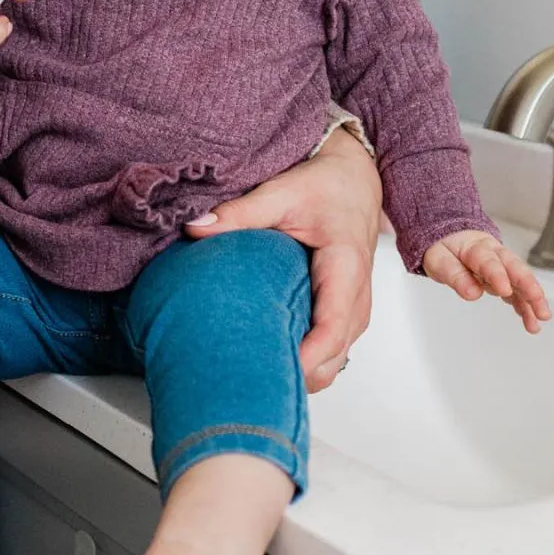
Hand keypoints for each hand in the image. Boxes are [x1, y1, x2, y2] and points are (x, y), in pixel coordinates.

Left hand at [183, 127, 380, 392]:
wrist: (355, 177)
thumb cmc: (327, 185)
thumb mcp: (281, 192)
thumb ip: (241, 212)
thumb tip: (196, 227)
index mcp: (345, 270)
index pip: (331, 330)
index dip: (305, 359)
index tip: (272, 372)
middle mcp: (356, 297)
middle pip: (334, 359)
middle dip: (298, 376)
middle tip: (248, 377)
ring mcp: (353, 307)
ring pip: (334, 359)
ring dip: (302, 370)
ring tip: (254, 372)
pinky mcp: (343, 308)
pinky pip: (330, 346)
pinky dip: (307, 358)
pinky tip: (270, 354)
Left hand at [422, 230, 550, 333]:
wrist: (451, 238)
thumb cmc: (446, 248)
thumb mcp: (439, 259)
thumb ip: (454, 275)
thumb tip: (472, 293)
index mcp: (476, 247)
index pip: (488, 261)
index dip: (497, 275)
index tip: (504, 291)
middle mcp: (495, 255)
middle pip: (515, 268)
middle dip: (528, 287)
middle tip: (538, 304)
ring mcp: (503, 267)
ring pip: (521, 282)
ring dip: (532, 300)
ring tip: (541, 318)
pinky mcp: (506, 278)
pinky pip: (517, 292)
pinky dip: (525, 306)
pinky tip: (531, 320)